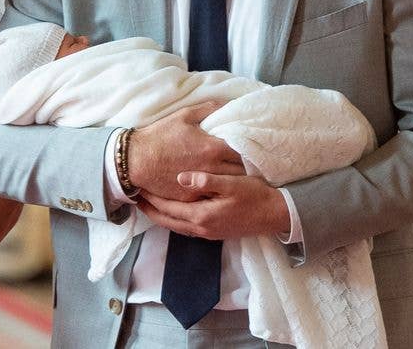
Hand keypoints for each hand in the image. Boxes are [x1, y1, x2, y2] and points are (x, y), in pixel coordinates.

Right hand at [127, 103, 243, 200]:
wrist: (136, 160)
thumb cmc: (159, 136)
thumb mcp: (184, 116)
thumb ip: (208, 109)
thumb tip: (227, 104)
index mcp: (212, 148)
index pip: (243, 150)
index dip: (251, 148)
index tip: (254, 146)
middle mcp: (212, 168)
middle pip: (242, 171)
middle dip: (248, 166)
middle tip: (252, 162)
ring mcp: (203, 185)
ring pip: (230, 186)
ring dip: (237, 181)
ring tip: (242, 177)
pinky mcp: (192, 197)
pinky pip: (213, 196)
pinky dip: (220, 192)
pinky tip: (223, 189)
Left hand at [138, 172, 290, 239]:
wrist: (276, 214)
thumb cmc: (255, 195)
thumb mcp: (231, 183)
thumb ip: (206, 181)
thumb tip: (180, 178)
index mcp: (202, 216)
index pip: (168, 209)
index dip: (151, 199)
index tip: (137, 187)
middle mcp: (201, 229)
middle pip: (167, 221)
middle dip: (150, 210)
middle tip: (135, 197)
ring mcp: (208, 233)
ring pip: (175, 226)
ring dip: (160, 216)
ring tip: (148, 203)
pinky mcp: (214, 232)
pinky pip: (186, 228)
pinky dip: (173, 219)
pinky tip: (172, 210)